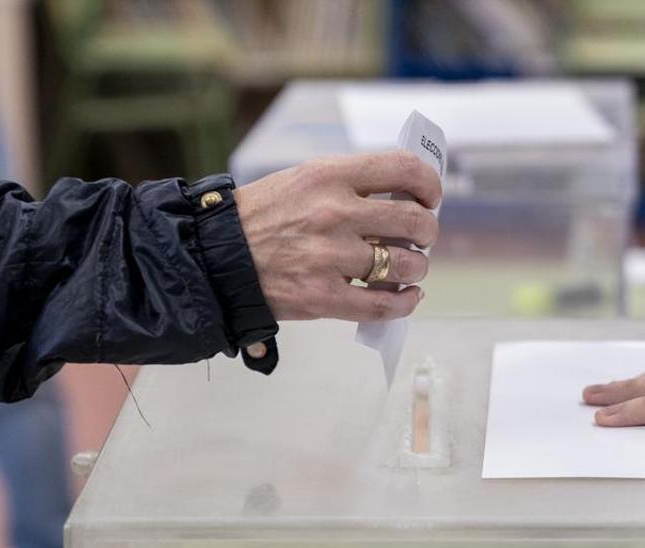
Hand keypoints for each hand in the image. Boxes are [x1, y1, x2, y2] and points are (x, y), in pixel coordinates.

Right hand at [235, 151, 440, 320]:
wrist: (214, 256)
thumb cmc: (261, 217)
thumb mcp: (302, 180)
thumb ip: (349, 184)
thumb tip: (405, 197)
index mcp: (328, 177)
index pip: (403, 169)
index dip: (429, 184)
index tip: (430, 197)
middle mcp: (333, 214)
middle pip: (414, 221)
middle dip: (427, 232)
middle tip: (419, 238)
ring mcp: (329, 257)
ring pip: (405, 265)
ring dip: (416, 268)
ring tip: (408, 268)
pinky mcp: (322, 297)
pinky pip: (382, 305)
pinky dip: (404, 303)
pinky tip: (407, 297)